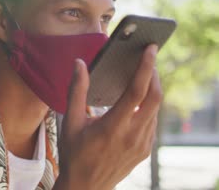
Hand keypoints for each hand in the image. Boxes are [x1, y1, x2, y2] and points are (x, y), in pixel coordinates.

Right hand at [54, 44, 161, 189]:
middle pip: (155, 97)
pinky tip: (136, 102)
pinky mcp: (144, 150)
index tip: (150, 50)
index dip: (146, 68)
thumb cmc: (74, 153)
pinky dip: (148, 106)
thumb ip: (76, 91)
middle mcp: (132, 135)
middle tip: (148, 60)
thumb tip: (79, 64)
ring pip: (155, 110)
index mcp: (113, 127)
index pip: (137, 91)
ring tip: (141, 77)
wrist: (85, 186)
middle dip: (154, 74)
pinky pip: (152, 122)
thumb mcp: (70, 122)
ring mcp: (142, 144)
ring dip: (152, 90)